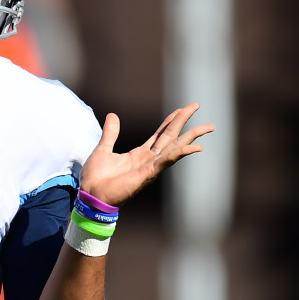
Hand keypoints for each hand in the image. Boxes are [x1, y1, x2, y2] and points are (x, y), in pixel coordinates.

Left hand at [79, 102, 213, 205]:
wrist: (90, 194)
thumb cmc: (96, 178)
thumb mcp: (103, 149)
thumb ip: (111, 133)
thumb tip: (112, 115)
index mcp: (139, 154)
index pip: (160, 134)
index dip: (171, 121)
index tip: (181, 109)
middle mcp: (148, 160)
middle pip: (171, 137)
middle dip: (184, 121)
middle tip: (196, 105)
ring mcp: (150, 167)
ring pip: (174, 148)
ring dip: (191, 137)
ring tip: (208, 127)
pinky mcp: (147, 175)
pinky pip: (165, 161)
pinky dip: (179, 153)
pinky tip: (193, 147)